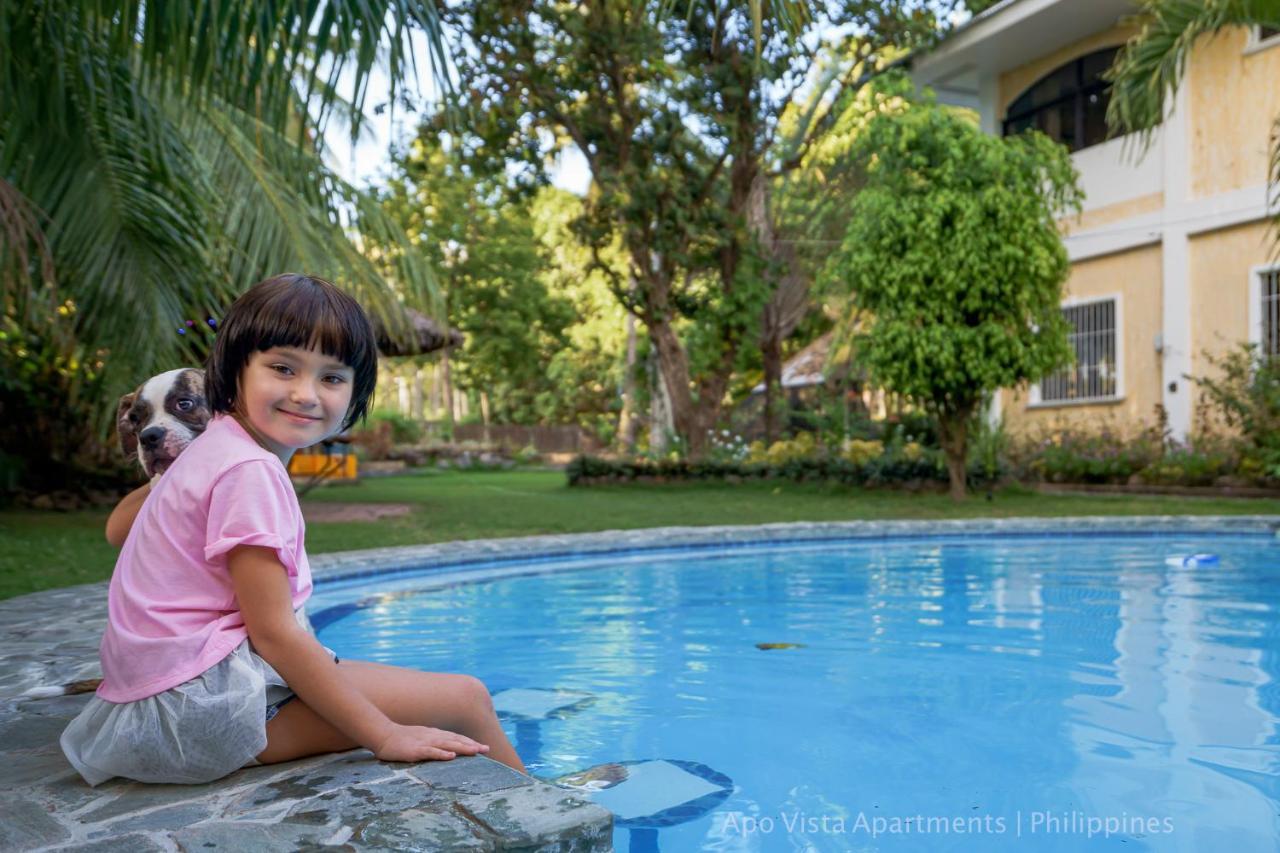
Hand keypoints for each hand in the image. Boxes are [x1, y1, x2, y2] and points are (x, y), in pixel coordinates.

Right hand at [372, 724, 489, 762]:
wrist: (382, 734)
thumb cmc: (401, 739)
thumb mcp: (420, 738)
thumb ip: (433, 742)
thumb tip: (446, 749)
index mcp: (434, 734)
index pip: (455, 737)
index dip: (470, 741)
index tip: (483, 747)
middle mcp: (432, 736)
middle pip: (455, 740)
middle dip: (472, 744)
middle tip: (486, 749)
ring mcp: (424, 742)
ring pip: (447, 744)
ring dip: (462, 747)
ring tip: (475, 751)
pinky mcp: (415, 750)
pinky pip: (430, 752)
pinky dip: (441, 753)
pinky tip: (451, 756)